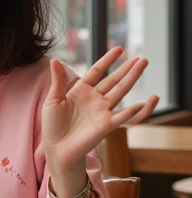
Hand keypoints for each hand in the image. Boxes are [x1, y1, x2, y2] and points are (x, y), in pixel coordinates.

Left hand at [42, 46, 158, 170]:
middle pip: (114, 80)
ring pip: (121, 92)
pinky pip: (124, 116)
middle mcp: (94, 99)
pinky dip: (135, 110)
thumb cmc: (52, 125)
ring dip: (132, 79)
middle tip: (141, 58)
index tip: (120, 49)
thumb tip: (54, 59)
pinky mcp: (107, 125)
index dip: (107, 60)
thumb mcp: (53, 100)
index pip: (97, 71)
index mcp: (81, 91)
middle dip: (127, 69)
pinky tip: (145, 102)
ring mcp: (102, 111)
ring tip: (144, 66)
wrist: (57, 148)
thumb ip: (57, 80)